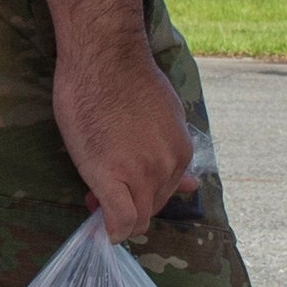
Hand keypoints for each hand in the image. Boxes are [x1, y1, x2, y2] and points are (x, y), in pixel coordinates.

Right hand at [54, 38, 195, 243]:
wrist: (104, 57)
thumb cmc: (127, 77)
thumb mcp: (166, 116)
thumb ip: (173, 151)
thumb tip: (192, 185)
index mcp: (181, 151)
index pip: (167, 191)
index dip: (143, 193)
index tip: (124, 184)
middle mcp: (168, 166)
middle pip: (152, 206)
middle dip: (129, 204)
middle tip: (102, 190)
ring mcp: (141, 173)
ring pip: (136, 216)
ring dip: (116, 214)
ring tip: (95, 196)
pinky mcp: (110, 176)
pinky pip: (118, 219)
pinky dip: (111, 229)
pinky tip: (100, 225)